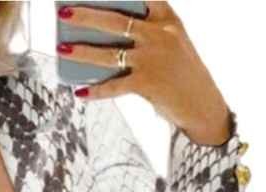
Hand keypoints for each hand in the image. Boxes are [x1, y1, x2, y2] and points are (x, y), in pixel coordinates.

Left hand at [57, 1, 231, 144]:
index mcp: (167, 19)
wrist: (202, 105)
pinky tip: (80, 91)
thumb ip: (142, 35)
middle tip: (64, 13)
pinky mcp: (147, 84)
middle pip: (115, 21)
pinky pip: (114, 86)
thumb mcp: (169, 44)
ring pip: (109, 53)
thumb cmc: (180, 72)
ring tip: (62, 49)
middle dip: (86, 15)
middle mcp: (160, 35)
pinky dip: (96, 90)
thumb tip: (100, 39)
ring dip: (82, 51)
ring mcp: (153, 59)